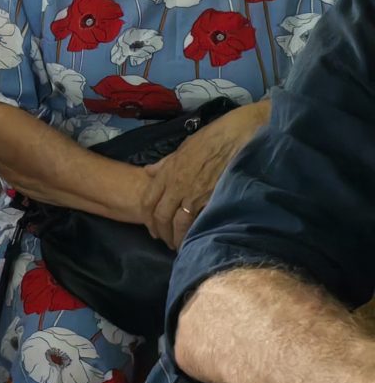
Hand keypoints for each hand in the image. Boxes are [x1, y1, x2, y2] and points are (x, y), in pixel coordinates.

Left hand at [138, 107, 261, 248]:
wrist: (235, 137)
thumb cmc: (209, 139)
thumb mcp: (181, 149)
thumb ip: (165, 164)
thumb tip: (149, 172)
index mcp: (167, 172)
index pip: (148, 200)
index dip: (148, 217)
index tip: (153, 227)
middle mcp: (176, 185)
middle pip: (160, 215)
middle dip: (161, 231)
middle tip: (165, 241)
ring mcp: (194, 194)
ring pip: (178, 222)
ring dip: (176, 237)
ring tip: (179, 245)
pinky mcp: (212, 199)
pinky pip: (199, 221)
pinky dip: (195, 232)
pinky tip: (197, 239)